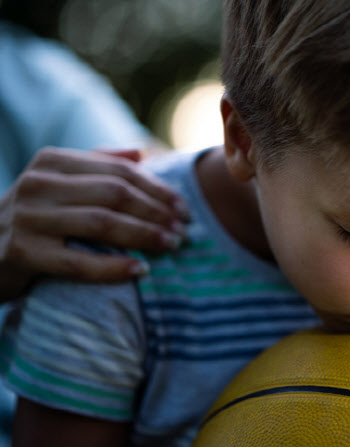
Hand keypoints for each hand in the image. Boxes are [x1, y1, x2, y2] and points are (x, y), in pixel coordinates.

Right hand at [0, 147, 189, 299]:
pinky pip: (78, 262)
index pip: (120, 172)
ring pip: (101, 224)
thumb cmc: (35, 217)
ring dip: (144, 235)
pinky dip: (114, 267)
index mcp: (53, 162)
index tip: (184, 209)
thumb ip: (97, 165)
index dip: (158, 190)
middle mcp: (38, 184)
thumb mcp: (59, 183)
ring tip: (171, 245)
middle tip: (184, 230)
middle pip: (115, 194)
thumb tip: (141, 152)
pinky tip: (141, 270)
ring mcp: (28, 217)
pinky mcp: (21, 252)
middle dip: (156, 212)